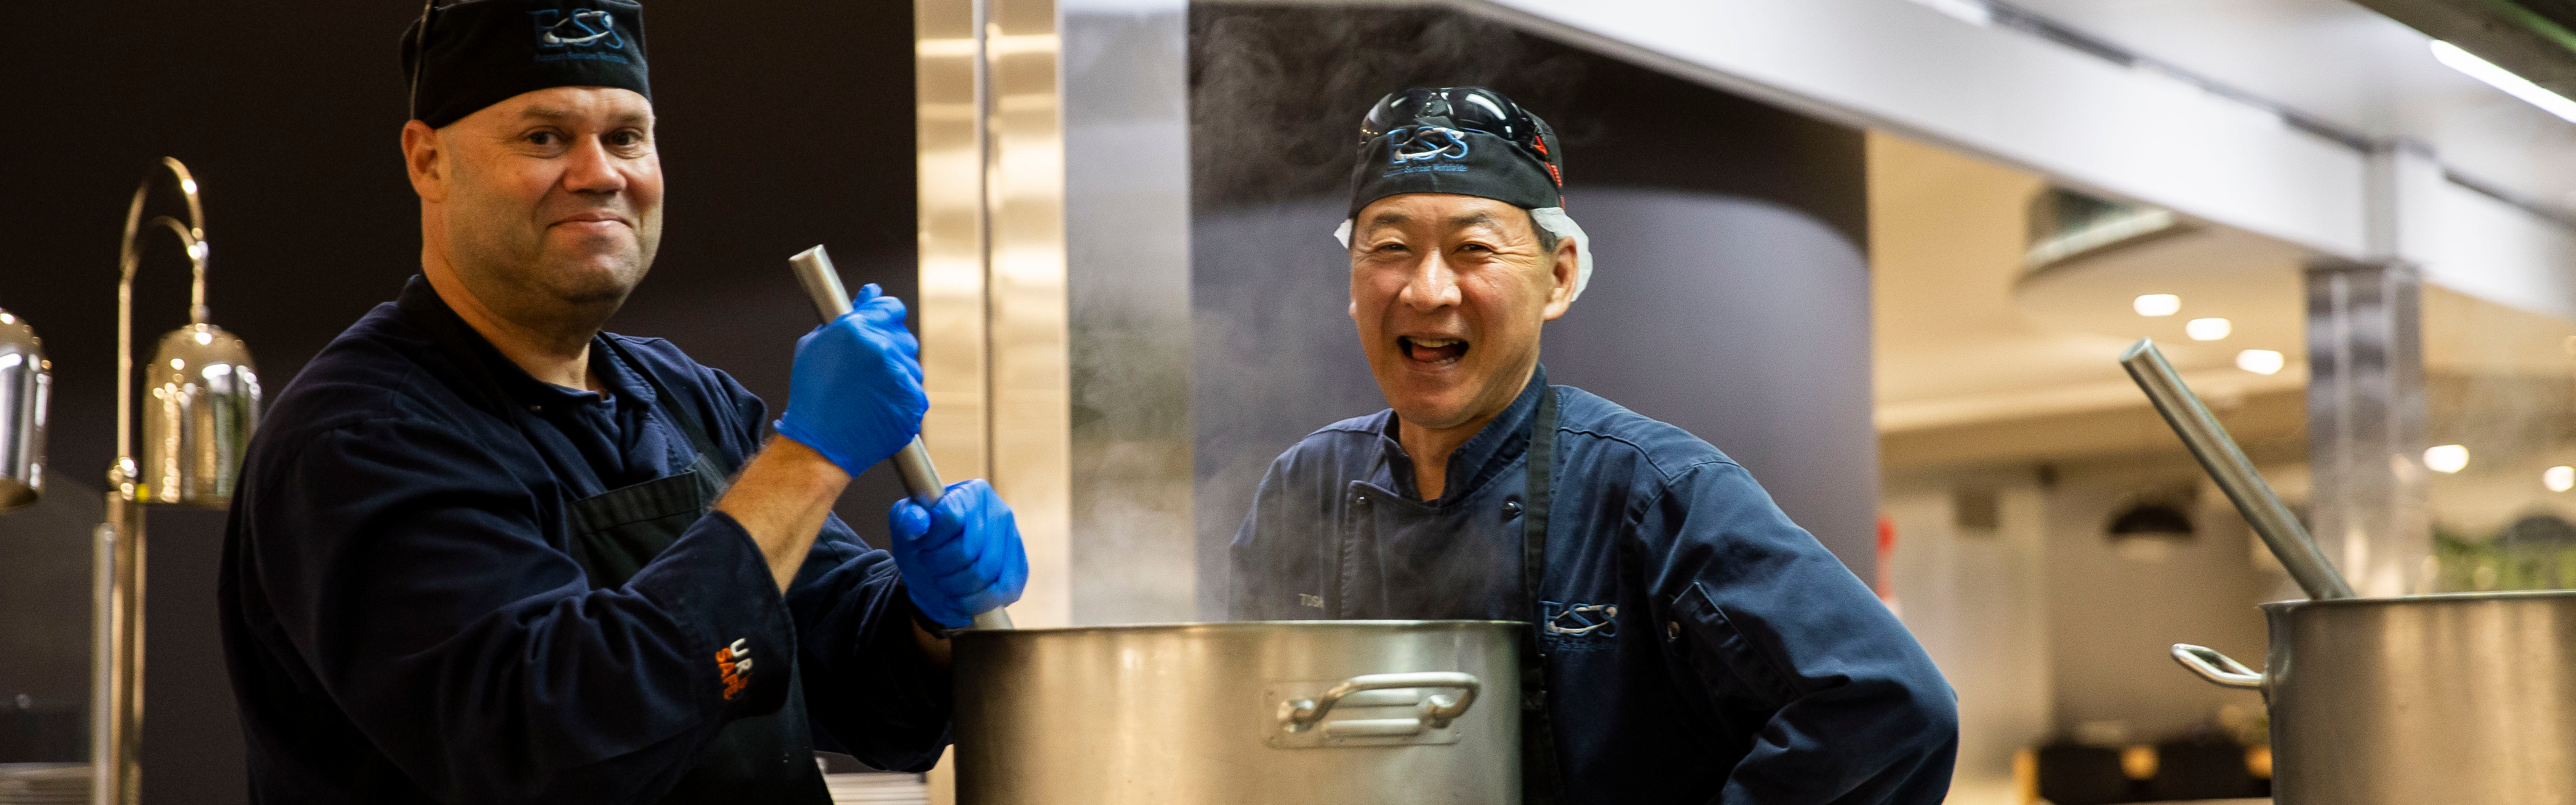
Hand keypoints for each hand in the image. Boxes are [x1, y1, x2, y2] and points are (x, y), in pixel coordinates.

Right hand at [774, 284, 926, 476]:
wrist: (819, 443)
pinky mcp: (913, 401)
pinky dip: (902, 398)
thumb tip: (871, 292)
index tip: (880, 329)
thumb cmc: (812, 394)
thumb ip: (848, 315)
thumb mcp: (816, 346)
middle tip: (868, 370)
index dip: (886, 318)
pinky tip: (880, 406)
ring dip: (897, 374)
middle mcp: (882, 349)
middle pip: (904, 336)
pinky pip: (916, 391)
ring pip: (911, 365)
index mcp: (858, 329)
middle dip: (890, 348)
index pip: (892, 308)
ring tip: (870, 392)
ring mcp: (900, 376)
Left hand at [887, 479, 1029, 628]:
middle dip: (940, 567)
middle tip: (932, 567)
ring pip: (984, 574)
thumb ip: (907, 518)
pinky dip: (974, 602)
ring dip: (955, 586)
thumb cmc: (922, 541)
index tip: (923, 546)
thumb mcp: (904, 525)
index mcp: (973, 492)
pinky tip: (959, 598)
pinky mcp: (1020, 570)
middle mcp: (1000, 512)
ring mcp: (1014, 541)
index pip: (950, 519)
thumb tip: (918, 523)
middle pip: (967, 551)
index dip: (931, 542)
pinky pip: (1002, 592)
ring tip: (944, 581)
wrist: (937, 570)